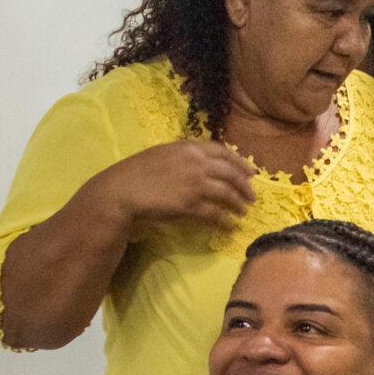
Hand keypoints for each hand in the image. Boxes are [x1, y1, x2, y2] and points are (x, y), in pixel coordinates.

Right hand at [86, 139, 253, 236]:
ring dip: (238, 204)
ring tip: (243, 212)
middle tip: (252, 196)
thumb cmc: (136, 173)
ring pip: (227, 193)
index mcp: (188, 147)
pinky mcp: (190, 205)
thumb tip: (201, 163)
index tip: (250, 172)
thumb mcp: (162, 154)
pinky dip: (225, 221)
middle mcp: (196, 162)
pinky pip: (215, 214)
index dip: (240, 162)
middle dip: (245, 185)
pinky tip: (229, 227)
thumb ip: (184, 156)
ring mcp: (195, 184)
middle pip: (231, 172)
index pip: (223, 151)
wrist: (121, 191)